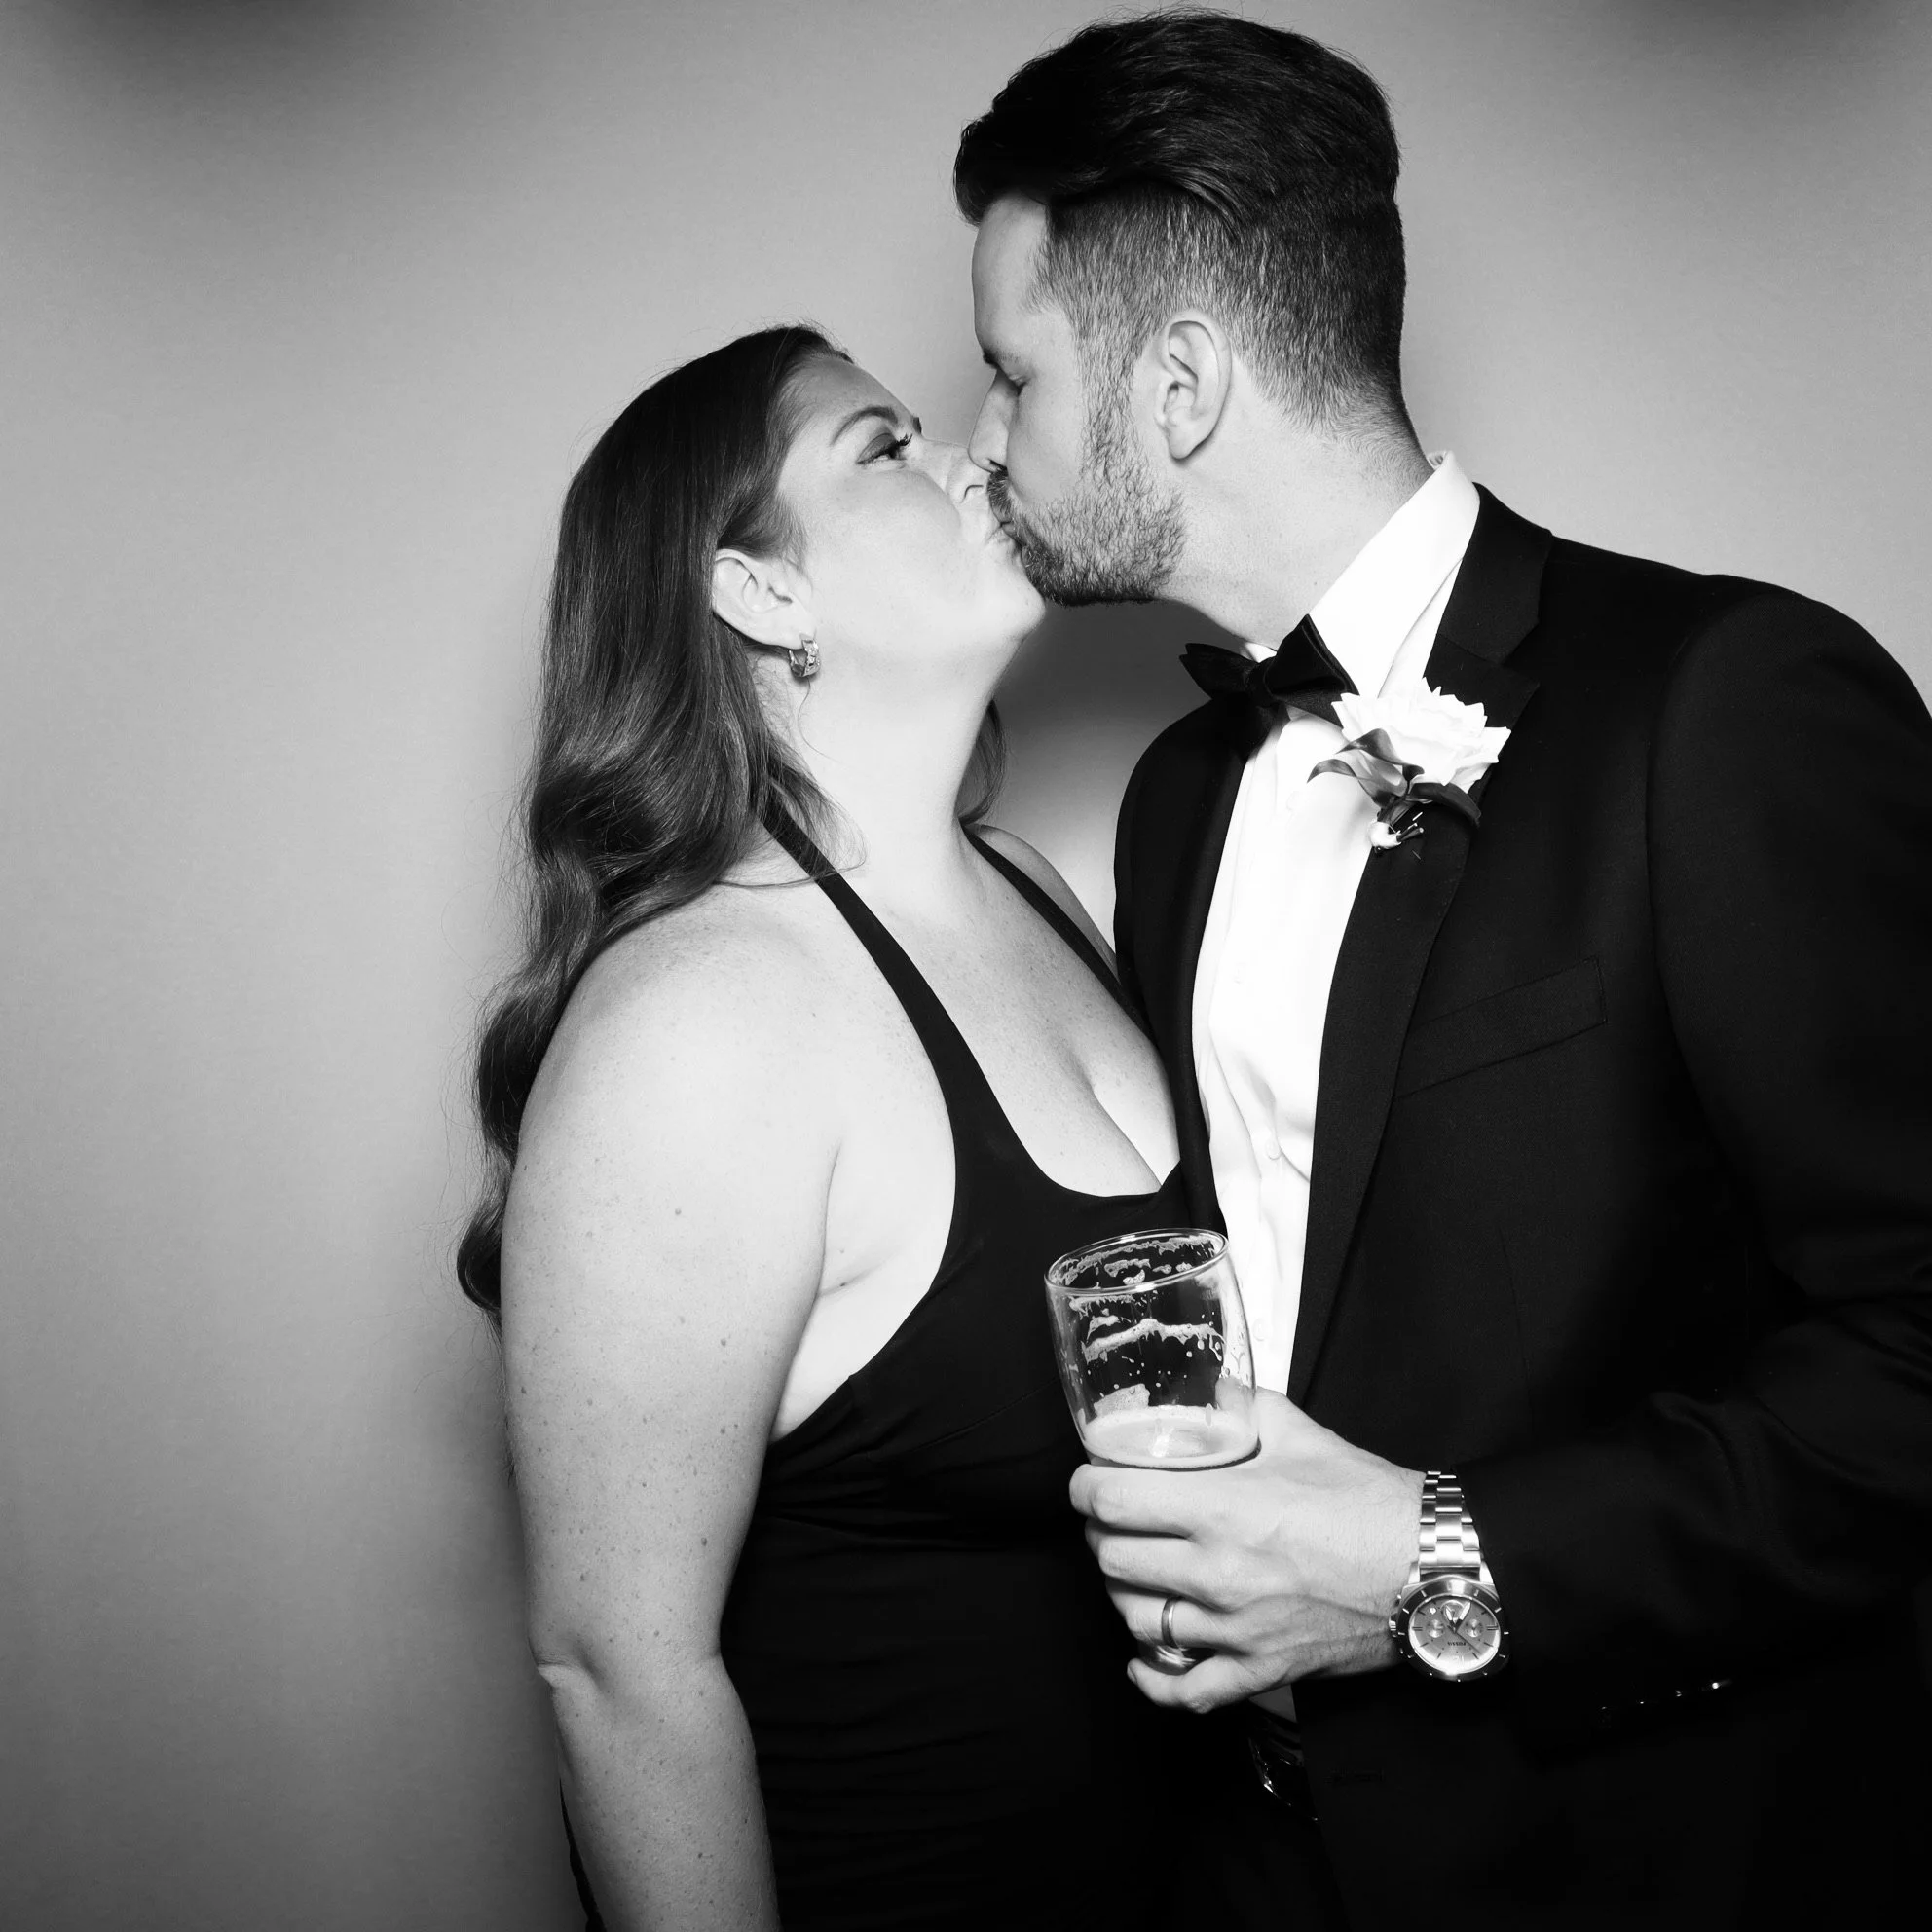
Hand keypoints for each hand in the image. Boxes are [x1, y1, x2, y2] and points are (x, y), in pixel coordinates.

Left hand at [1068, 1390, 1422, 1712]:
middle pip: (1113, 1558)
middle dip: (1101, 1533)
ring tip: (1133, 1570)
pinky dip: (1154, 1679)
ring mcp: (1235, 1629)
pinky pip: (1185, 1690)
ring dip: (1123, 1592)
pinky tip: (1143, 1660)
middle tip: (1113, 1518)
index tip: (1090, 1479)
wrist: (1430, 1567)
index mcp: (1221, 1508)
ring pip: (1136, 1620)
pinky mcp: (1259, 1670)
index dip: (1086, 1486)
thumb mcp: (1297, 1431)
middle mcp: (1217, 1573)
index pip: (1111, 1501)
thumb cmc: (1367, 1499)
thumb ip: (1239, 1404)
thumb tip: (1202, 1388)